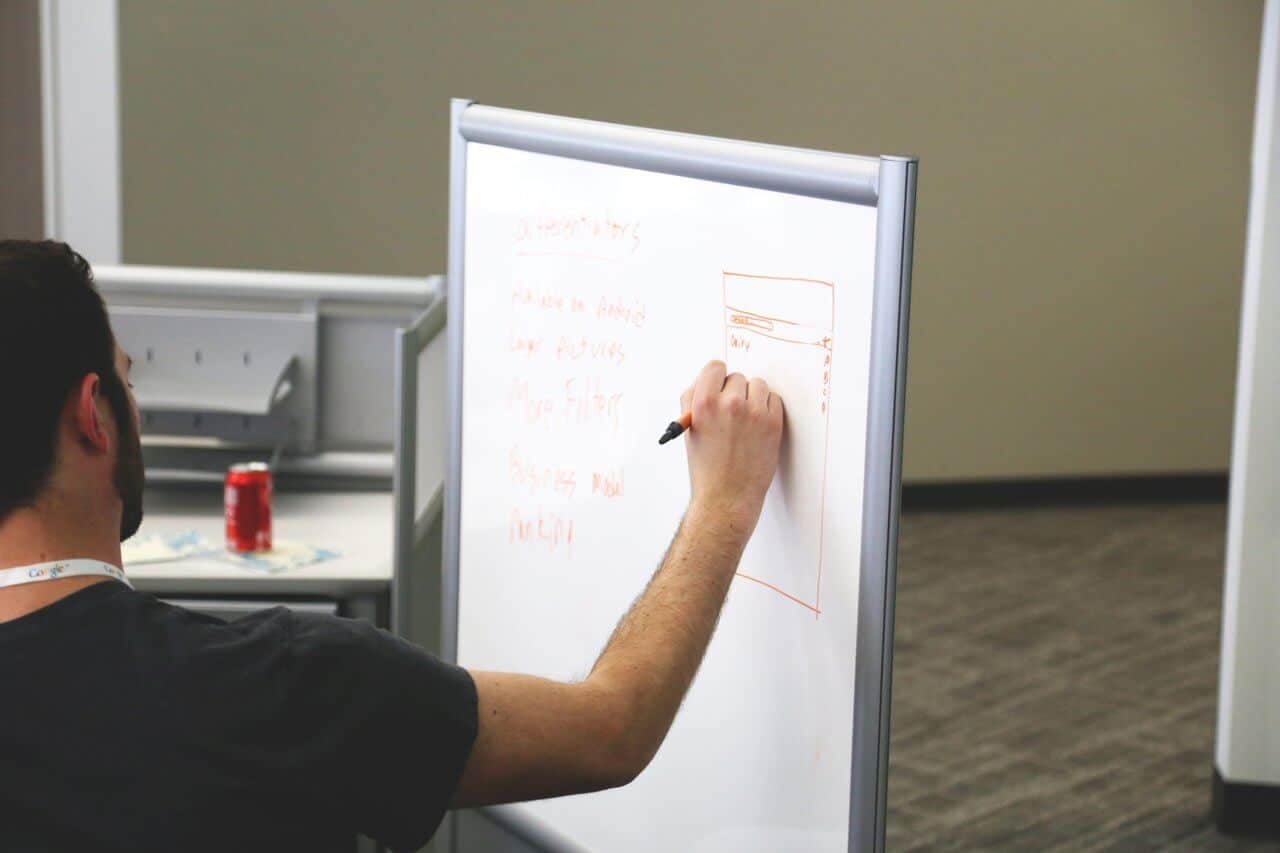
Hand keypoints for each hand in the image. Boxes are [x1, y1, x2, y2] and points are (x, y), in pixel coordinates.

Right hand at [681, 360, 783, 540]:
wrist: (727, 497)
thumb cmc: (706, 467)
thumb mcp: (690, 430)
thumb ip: (693, 400)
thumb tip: (706, 381)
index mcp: (704, 403)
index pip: (715, 367)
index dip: (717, 377)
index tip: (719, 386)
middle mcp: (730, 404)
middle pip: (737, 377)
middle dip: (734, 392)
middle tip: (731, 413)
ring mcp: (754, 413)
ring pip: (758, 385)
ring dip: (753, 397)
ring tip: (746, 420)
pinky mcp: (773, 423)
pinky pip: (774, 399)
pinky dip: (768, 408)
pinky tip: (758, 426)